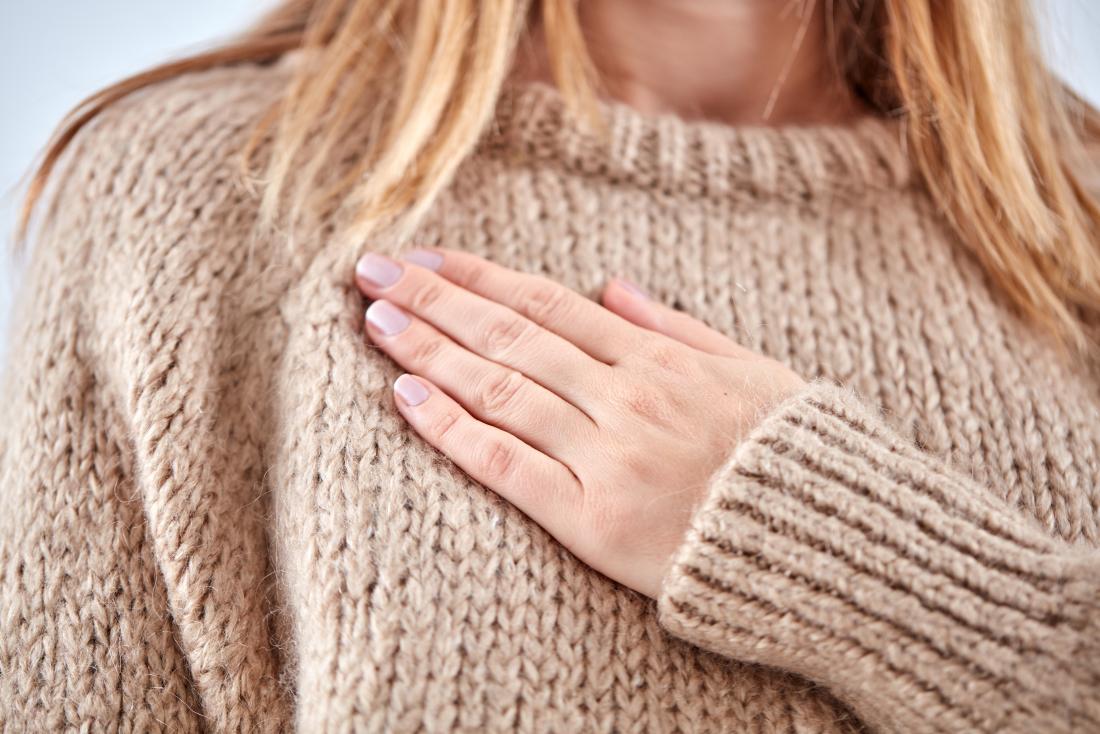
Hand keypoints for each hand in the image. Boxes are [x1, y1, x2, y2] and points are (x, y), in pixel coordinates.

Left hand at [354, 248, 805, 598]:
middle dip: (434, 299)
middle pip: (510, 336)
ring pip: (499, 389)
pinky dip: (453, 429)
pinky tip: (407, 398)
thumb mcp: (750, 371)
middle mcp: (624, 397)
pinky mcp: (593, 521)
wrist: (830, 548)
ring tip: (375, 321)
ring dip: (429, 351)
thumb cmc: (793, 459)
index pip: (547, 303)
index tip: (426, 256)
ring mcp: (606, 457)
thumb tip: (611, 286)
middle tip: (372, 270)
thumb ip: (675, 327)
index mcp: (659, 360)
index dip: (478, 277)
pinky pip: (508, 466)